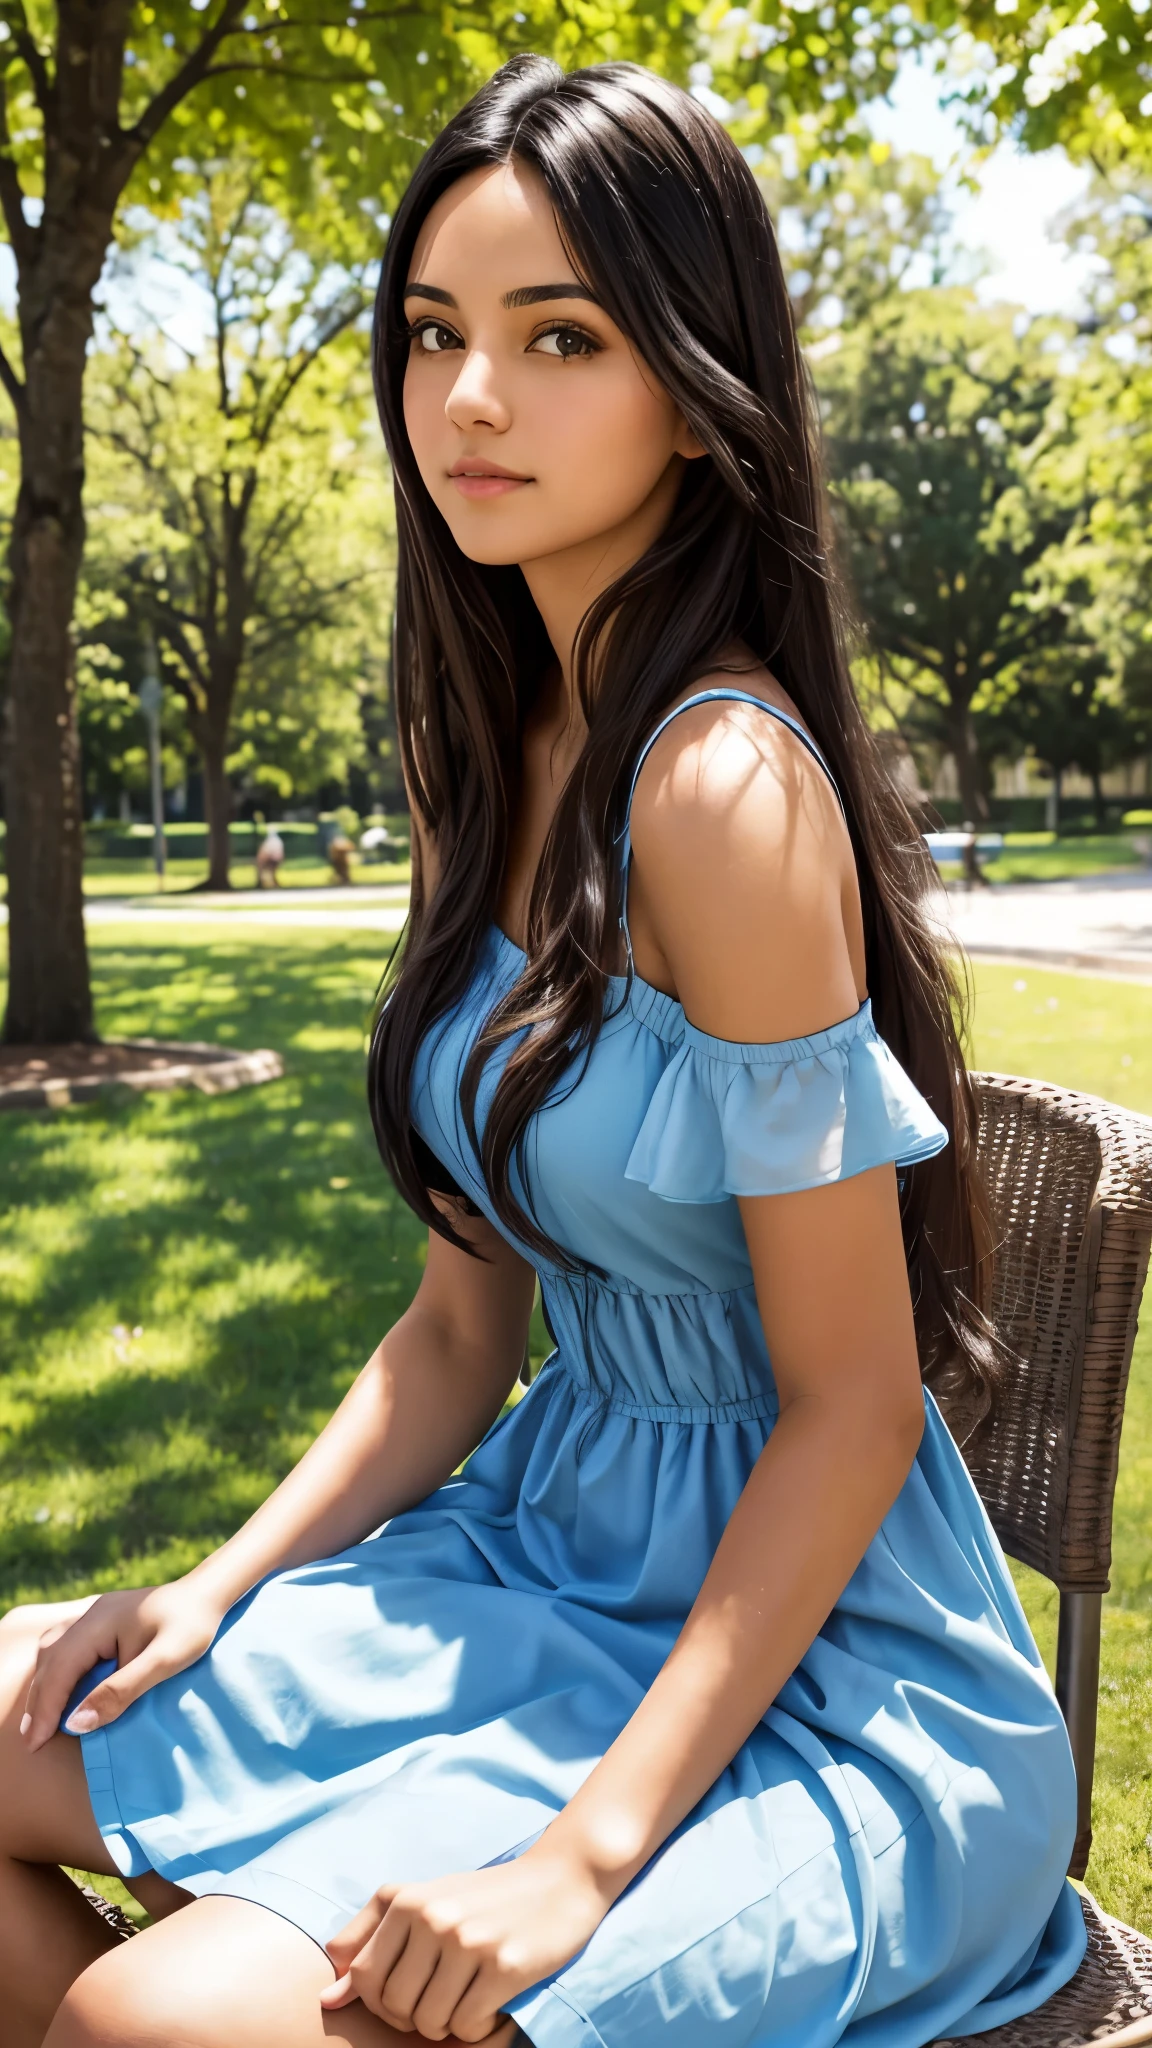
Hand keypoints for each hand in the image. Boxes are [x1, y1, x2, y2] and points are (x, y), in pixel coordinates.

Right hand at [20, 1580, 225, 1750]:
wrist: (210, 1593)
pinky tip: (61, 1686)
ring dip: (45, 1685)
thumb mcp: (163, 1662)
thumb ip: (120, 1691)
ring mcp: (95, 1615)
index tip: (37, 1743)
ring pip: (54, 1650)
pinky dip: (57, 1670)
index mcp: (98, 1623)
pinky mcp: (104, 1619)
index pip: (60, 1670)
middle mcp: (89, 1615)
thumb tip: (76, 1724)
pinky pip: (67, 1645)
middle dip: (39, 1701)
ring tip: (41, 1720)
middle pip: (50, 1660)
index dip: (46, 1708)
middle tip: (32, 1741)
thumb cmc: (192, 1627)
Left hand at [320, 1842, 609, 2041]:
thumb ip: (369, 1940)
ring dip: (448, 2025)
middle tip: (444, 1999)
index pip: (365, 1979)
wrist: (561, 1879)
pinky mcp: (504, 1966)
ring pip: (430, 2023)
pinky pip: (467, 2027)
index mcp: (408, 1901)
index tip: (409, 1995)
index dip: (381, 2002)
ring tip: (468, 1998)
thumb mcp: (423, 1901)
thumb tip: (329, 1998)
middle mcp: (434, 1918)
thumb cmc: (484, 1897)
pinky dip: (478, 2028)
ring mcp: (469, 1941)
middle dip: (415, 2017)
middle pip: (395, 2007)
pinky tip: (492, 2002)